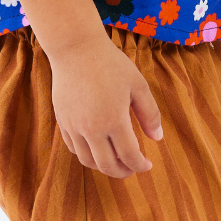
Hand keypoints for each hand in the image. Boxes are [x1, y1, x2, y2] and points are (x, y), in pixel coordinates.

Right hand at [49, 36, 163, 177]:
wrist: (75, 48)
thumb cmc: (111, 64)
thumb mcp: (138, 86)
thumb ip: (149, 114)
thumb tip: (157, 138)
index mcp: (114, 120)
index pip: (129, 155)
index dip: (140, 165)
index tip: (148, 164)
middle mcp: (91, 128)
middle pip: (107, 165)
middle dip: (122, 172)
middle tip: (132, 168)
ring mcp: (74, 126)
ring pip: (87, 160)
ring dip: (103, 166)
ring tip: (115, 161)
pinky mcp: (62, 120)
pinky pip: (73, 147)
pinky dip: (87, 154)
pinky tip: (97, 148)